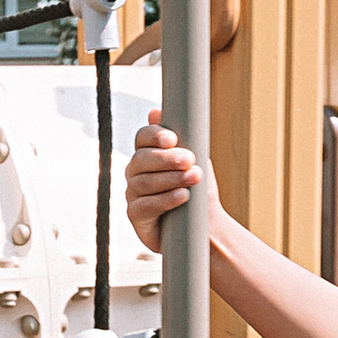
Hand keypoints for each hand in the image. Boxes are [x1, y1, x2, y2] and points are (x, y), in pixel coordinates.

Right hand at [123, 116, 213, 257]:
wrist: (205, 226)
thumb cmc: (198, 190)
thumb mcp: (194, 161)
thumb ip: (181, 138)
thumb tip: (154, 112)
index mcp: (148, 154)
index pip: (143, 138)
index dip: (154, 135)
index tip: (172, 139)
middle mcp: (136, 172)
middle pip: (141, 159)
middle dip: (166, 158)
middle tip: (190, 159)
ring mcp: (133, 195)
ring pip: (143, 182)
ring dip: (171, 179)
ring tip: (194, 178)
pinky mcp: (136, 217)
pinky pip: (145, 206)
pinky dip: (166, 200)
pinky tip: (183, 196)